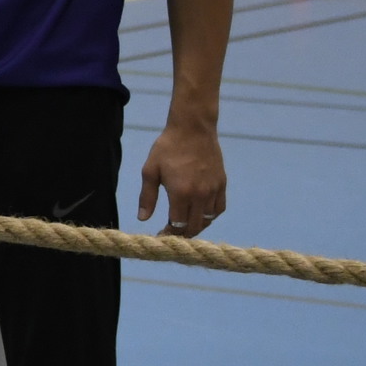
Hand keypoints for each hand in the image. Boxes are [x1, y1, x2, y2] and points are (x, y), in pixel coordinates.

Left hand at [138, 119, 226, 235]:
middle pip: (194, 226)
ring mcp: (213, 190)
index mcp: (181, 193)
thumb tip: (143, 218)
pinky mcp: (222, 184)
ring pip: (208, 220)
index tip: (161, 236)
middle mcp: (200, 194)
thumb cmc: (167, 148)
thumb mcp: (150, 171)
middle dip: (182, 234)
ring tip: (185, 227)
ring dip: (197, 227)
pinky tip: (201, 216)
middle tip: (171, 235)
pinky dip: (211, 216)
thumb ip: (147, 197)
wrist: (193, 129)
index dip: (169, 234)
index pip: (177, 224)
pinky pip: (219, 208)